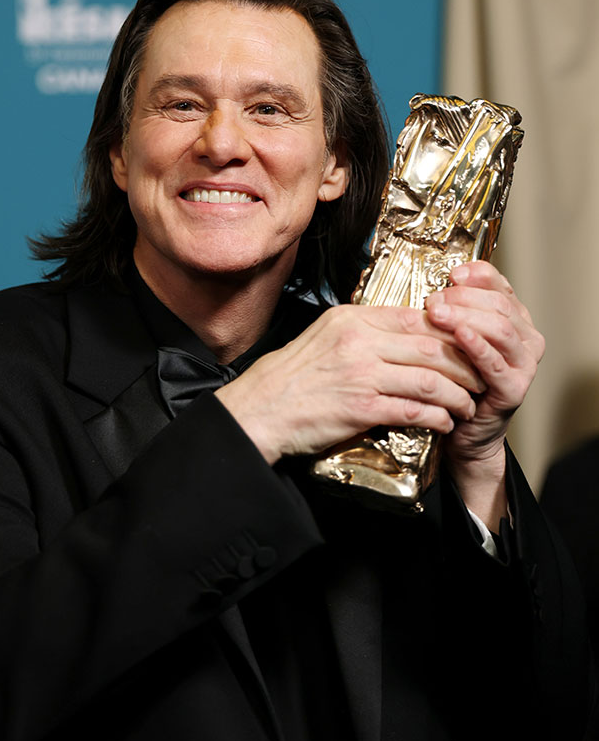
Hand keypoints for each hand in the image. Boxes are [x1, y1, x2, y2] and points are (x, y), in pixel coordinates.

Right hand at [215, 302, 483, 464]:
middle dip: (464, 363)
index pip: (416, 317)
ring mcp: (361, 374)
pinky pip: (414, 409)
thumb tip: (403, 331)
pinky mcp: (361, 408)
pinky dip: (437, 417)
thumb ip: (363, 331)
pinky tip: (445, 422)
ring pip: (430, 378)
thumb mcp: (324, 336)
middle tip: (479, 375)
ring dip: (457, 394)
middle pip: (431, 346)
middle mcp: (359, 341)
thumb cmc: (292, 377)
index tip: (467, 345)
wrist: (260, 409)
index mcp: (352, 319)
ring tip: (468, 403)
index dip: (450, 331)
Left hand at [425, 261, 544, 465]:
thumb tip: (442, 284)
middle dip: (463, 298)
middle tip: (433, 300)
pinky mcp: (514, 389)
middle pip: (499, 305)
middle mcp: (526, 339)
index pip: (500, 285)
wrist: (464, 429)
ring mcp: (524, 364)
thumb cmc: (457, 379)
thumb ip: (455, 312)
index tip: (450, 274)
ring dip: (465, 317)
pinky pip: (495, 363)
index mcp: (515, 319)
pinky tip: (459, 336)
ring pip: (499, 329)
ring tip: (437, 313)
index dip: (476, 275)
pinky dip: (477, 346)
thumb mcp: (456, 339)